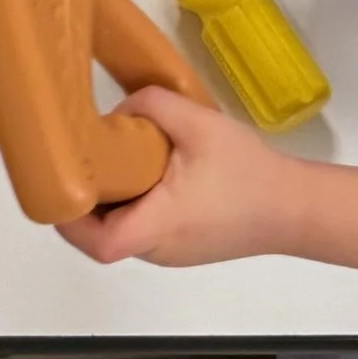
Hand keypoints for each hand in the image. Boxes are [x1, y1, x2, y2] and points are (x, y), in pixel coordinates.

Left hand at [53, 86, 304, 265]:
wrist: (298, 208)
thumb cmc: (250, 171)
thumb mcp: (200, 124)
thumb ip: (153, 105)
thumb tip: (120, 110)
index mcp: (160, 225)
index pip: (99, 243)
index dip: (69, 219)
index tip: (59, 183)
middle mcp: (159, 249)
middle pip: (103, 236)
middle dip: (84, 200)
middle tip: (77, 158)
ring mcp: (172, 253)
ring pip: (123, 231)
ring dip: (109, 200)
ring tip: (108, 157)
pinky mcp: (184, 246)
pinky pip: (144, 228)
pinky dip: (132, 203)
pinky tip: (140, 170)